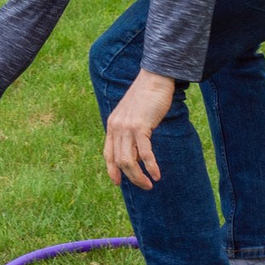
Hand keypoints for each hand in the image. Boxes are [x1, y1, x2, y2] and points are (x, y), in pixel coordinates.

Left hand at [102, 70, 173, 189]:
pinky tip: (157, 174)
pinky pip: (145, 153)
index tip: (117, 183)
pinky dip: (151, 167)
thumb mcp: (133, 116)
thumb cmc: (147, 96)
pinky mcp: (140, 126)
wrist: (154, 78)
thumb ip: (131, 133)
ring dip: (139, 177)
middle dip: (131, 178)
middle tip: (144, 186)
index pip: (108, 154)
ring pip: (129, 161)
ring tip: (149, 184)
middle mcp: (116, 128)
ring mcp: (127, 127)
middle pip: (119, 161)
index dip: (111, 170)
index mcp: (112, 125)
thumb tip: (137, 156)